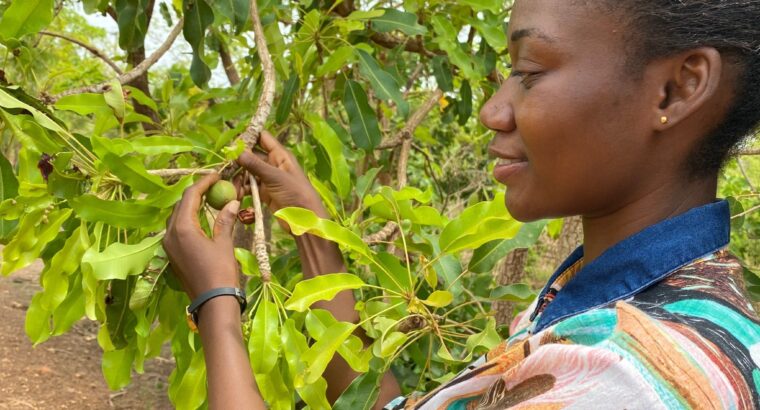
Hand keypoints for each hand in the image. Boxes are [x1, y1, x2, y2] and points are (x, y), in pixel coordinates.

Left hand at [163, 173, 240, 299]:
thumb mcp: (224, 243)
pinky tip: (202, 220)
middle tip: (213, 186)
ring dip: (191, 207)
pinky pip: (177, 230)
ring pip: (176, 218)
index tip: (217, 175)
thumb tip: (231, 202)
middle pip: (180, 205)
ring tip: (208, 200)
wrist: (212, 302)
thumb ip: (224, 220)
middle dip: (196, 193)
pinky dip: (188, 220)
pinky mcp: (172, 255)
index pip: (190, 196)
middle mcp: (170, 234)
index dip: (203, 183)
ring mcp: (168, 246)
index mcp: (182, 228)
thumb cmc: (220, 272)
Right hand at [236, 131, 326, 217]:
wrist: (304, 219)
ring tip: (231, 186)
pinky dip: (242, 189)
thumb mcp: (275, 177)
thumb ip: (256, 164)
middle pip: (252, 156)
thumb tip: (238, 151)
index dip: (248, 136)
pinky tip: (236, 194)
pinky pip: (249, 186)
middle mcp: (273, 164)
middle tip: (225, 165)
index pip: (262, 138)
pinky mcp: (264, 192)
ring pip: (248, 172)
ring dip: (239, 177)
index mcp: (280, 155)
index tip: (232, 142)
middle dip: (239, 160)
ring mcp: (268, 179)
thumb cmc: (295, 193)